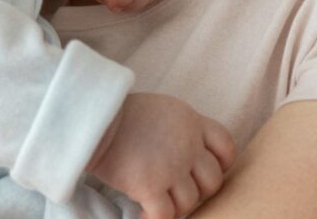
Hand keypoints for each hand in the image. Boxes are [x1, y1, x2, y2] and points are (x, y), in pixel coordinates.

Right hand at [88, 93, 235, 218]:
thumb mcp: (160, 109)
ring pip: (190, 202)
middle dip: (198, 190)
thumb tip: (190, 154)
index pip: (225, 147)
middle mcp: (187, 144)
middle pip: (213, 180)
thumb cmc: (119, 114)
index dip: (221, 164)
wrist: (91, 117)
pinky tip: (143, 214)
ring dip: (176, 206)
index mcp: (190, 121)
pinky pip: (165, 215)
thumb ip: (180, 129)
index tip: (203, 171)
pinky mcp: (150, 186)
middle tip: (178, 191)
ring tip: (157, 201)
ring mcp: (171, 166)